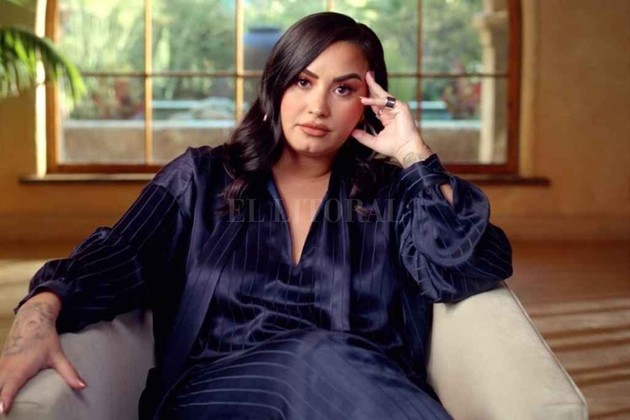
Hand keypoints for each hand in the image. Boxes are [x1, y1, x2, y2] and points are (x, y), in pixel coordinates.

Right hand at [0, 292, 84, 413]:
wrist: (32, 320)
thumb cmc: (45, 338)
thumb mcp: (58, 356)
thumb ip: (69, 372)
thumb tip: (82, 386)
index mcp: (21, 368)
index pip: (10, 386)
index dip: (4, 399)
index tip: (2, 409)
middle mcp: (7, 368)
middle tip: (2, 413)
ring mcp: (1, 365)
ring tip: (0, 407)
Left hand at [352, 71, 432, 166]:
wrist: (405, 150)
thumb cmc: (393, 147)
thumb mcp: (373, 141)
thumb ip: (362, 136)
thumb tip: (351, 132)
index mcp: (387, 117)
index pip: (376, 104)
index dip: (368, 98)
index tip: (360, 92)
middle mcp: (392, 111)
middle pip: (380, 95)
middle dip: (373, 85)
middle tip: (366, 74)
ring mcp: (397, 108)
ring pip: (383, 95)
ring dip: (374, 87)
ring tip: (367, 77)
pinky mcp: (401, 107)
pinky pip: (385, 101)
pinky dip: (375, 101)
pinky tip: (365, 101)